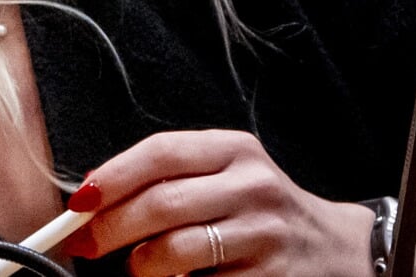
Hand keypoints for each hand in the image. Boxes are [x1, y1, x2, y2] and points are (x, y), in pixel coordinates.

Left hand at [62, 129, 373, 275]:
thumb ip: (167, 177)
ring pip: (175, 252)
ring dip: (139, 267)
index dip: (112, 177)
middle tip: (85, 244)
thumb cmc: (259, 208)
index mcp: (234, 150)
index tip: (79, 202)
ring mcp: (264, 234)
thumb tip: (92, 194)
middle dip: (110, 229)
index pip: (160, 153)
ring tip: (137, 269)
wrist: (337, 248)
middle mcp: (252, 186)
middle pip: (160, 205)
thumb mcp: (224, 174)